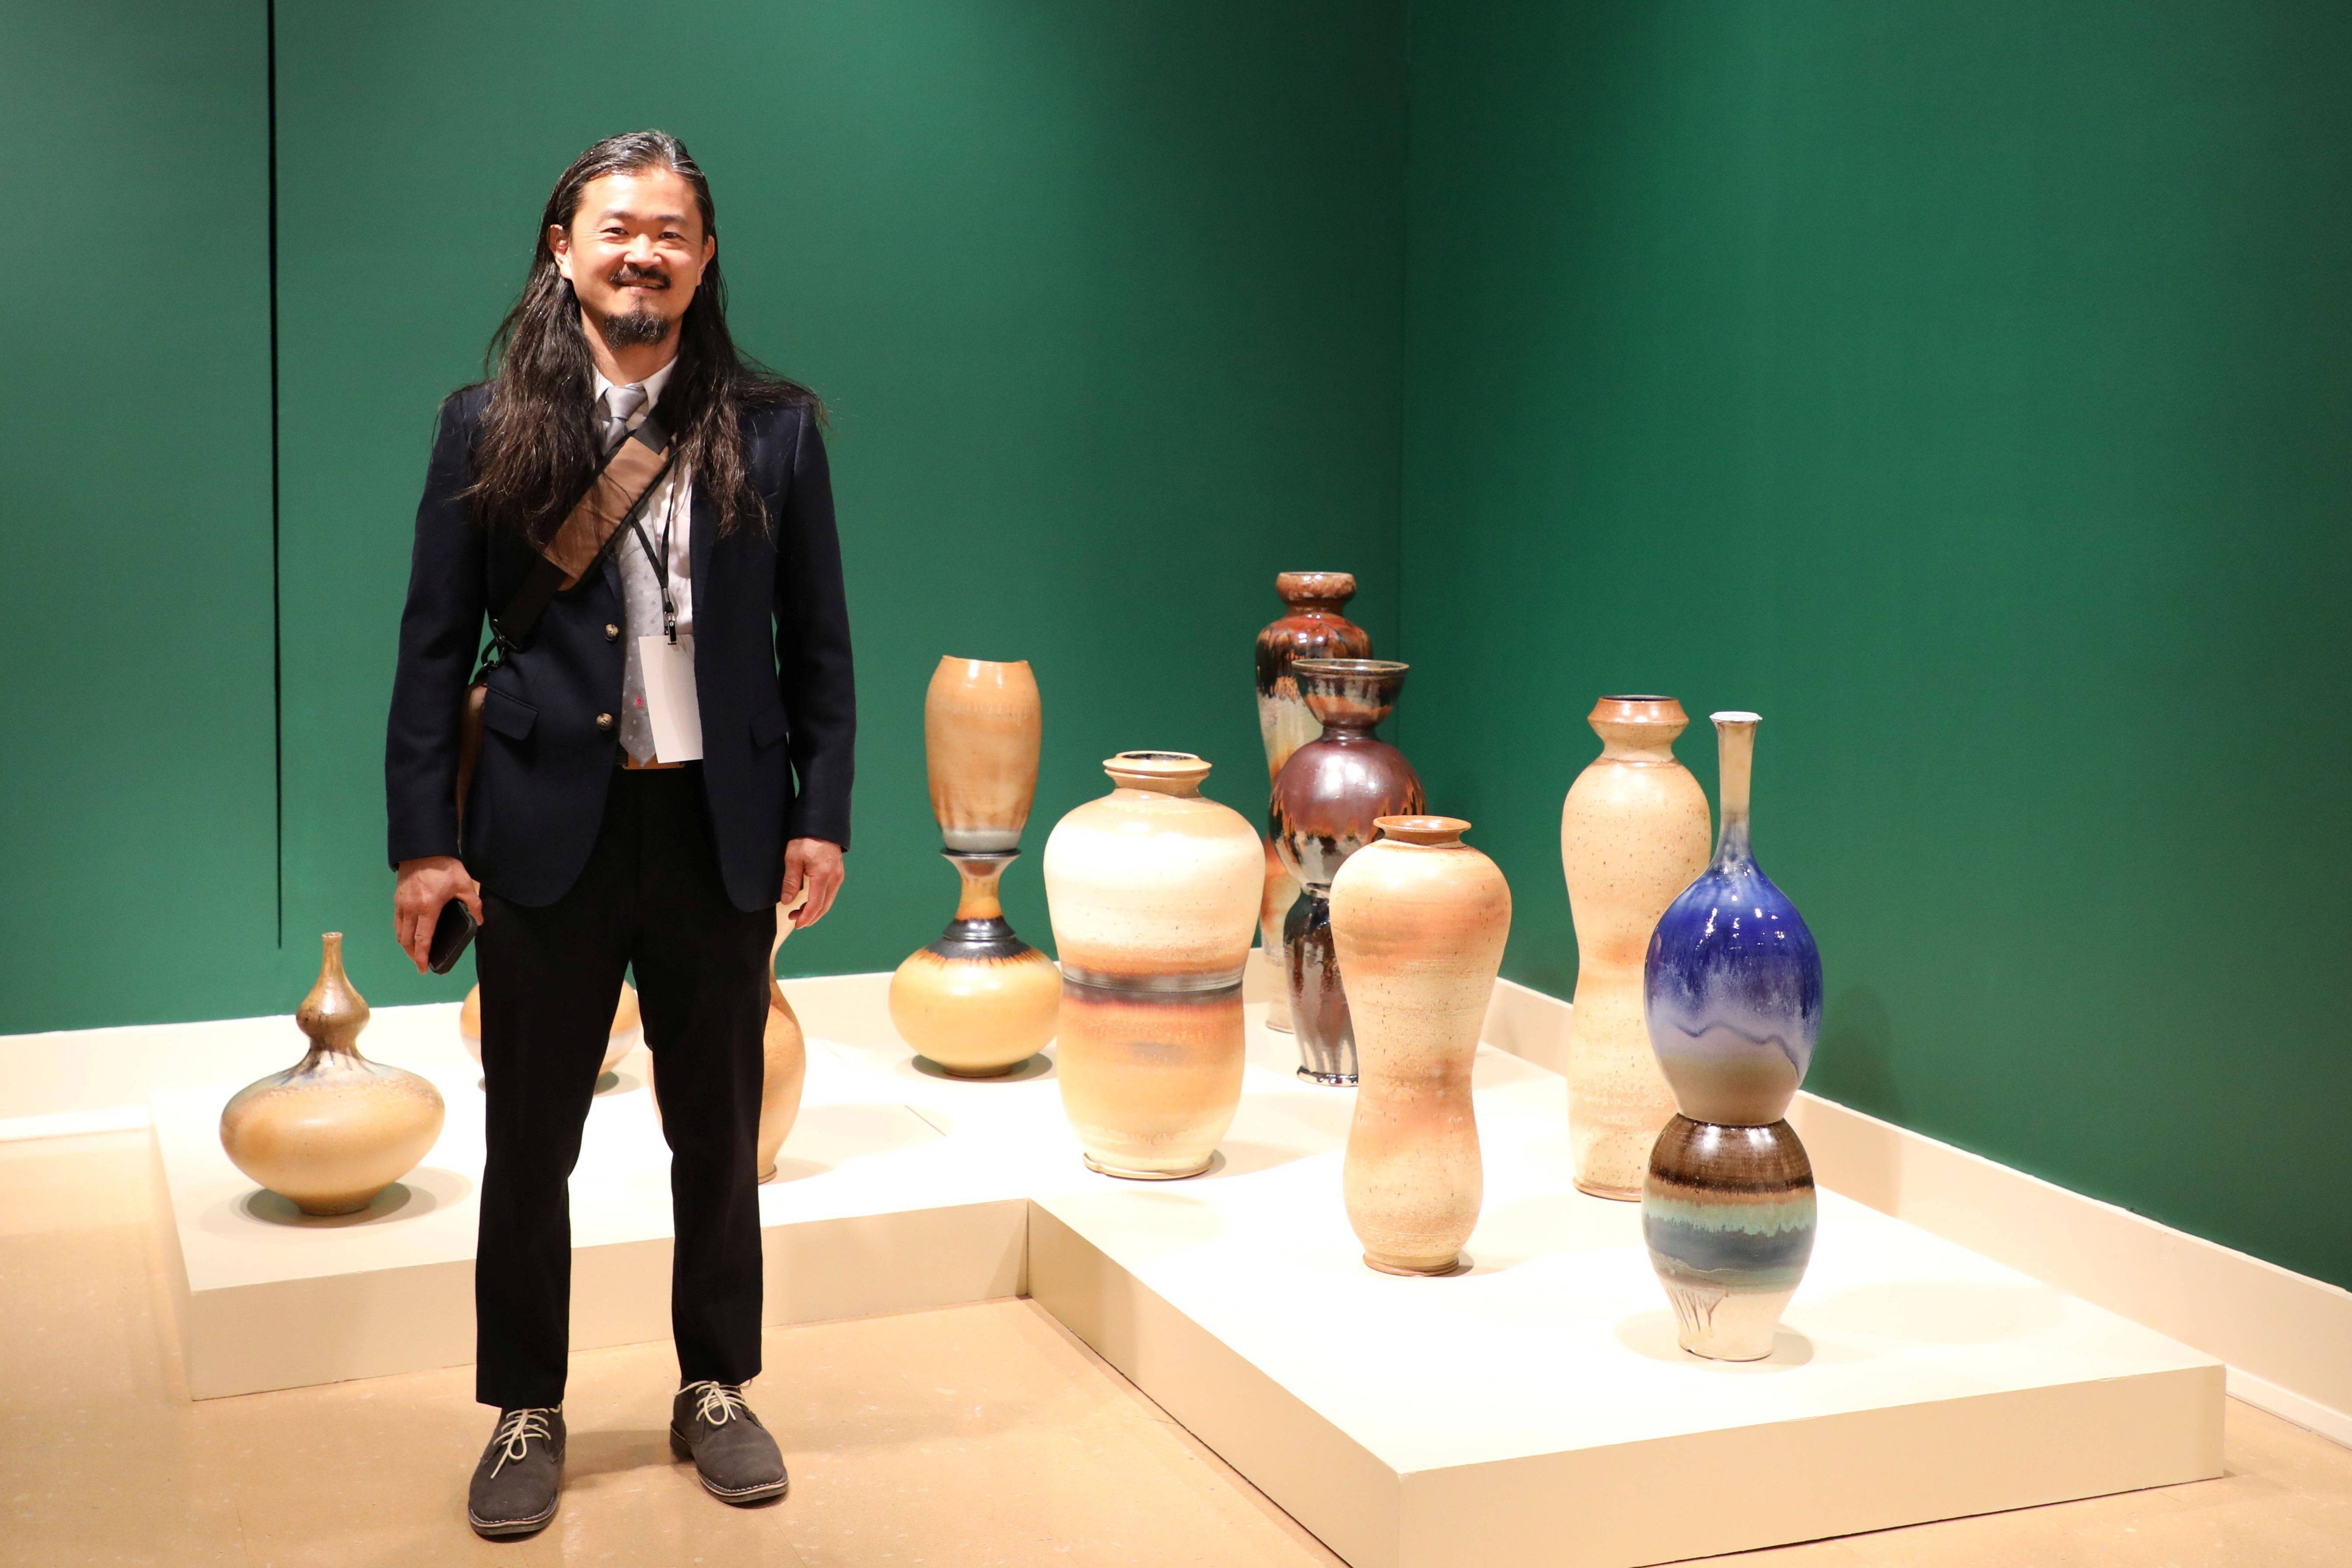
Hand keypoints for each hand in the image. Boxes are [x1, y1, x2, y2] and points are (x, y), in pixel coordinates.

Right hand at [394, 855, 484, 973]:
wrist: (423, 848)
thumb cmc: (444, 866)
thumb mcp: (464, 884)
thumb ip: (474, 904)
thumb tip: (481, 920)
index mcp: (428, 908)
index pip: (423, 939)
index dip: (421, 956)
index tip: (423, 968)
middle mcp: (411, 908)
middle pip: (407, 939)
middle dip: (412, 954)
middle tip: (420, 962)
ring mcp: (402, 903)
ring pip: (399, 931)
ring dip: (405, 944)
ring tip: (415, 951)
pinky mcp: (397, 898)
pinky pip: (397, 921)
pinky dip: (401, 931)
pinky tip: (409, 933)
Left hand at [781, 838, 844, 926]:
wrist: (821, 825)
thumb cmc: (806, 839)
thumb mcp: (793, 858)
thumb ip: (790, 882)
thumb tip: (787, 902)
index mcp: (823, 876)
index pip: (816, 905)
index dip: (806, 917)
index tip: (797, 924)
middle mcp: (834, 878)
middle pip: (824, 906)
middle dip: (810, 917)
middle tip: (795, 920)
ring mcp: (838, 876)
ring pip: (828, 901)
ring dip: (815, 910)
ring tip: (799, 912)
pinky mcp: (838, 873)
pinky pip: (830, 893)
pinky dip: (820, 902)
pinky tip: (810, 901)